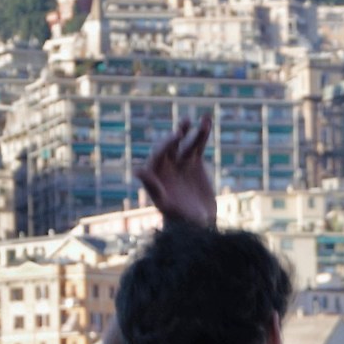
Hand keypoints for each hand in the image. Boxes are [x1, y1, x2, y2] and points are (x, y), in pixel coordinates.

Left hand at [133, 114, 214, 229]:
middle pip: (169, 145)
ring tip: (191, 118)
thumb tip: (137, 170)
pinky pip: (197, 144)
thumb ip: (152, 187)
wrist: (199, 224)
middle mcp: (165, 165)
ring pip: (184, 142)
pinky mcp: (194, 161)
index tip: (177, 137)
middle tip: (183, 128)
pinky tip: (206, 119)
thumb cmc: (180, 219)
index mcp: (154, 173)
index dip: (166, 144)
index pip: (158, 154)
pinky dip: (202, 133)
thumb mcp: (166, 204)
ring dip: (188, 130)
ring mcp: (180, 162)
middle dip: (175, 136)